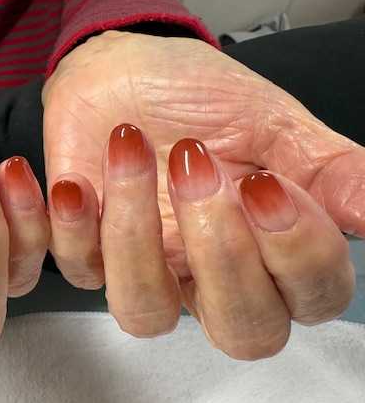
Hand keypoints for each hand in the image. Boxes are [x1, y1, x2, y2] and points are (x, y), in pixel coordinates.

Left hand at [43, 31, 360, 358]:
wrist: (123, 70)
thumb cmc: (198, 97)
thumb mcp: (273, 121)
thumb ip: (330, 169)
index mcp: (267, 248)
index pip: (308, 298)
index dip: (296, 254)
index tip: (266, 182)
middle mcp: (209, 273)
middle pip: (239, 332)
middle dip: (223, 256)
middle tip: (200, 171)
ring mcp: (146, 267)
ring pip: (144, 313)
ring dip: (135, 234)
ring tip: (132, 150)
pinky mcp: (87, 250)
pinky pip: (77, 268)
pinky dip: (72, 224)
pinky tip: (76, 180)